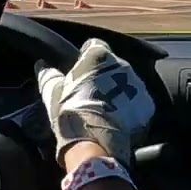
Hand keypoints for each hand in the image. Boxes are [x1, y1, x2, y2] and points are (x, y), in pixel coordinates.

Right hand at [34, 38, 153, 167]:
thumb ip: (49, 75)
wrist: (96, 143)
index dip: (86, 58)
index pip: (93, 46)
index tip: (79, 72)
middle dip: (103, 76)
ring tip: (103, 110)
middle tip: (90, 94)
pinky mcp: (147, 105)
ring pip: (127, 83)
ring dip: (117, 92)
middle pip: (112, 65)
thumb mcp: (53, 92)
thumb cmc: (71, 113)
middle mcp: (123, 65)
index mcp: (99, 55)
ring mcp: (139, 85)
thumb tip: (42, 66)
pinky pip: (136, 103)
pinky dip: (128, 109)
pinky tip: (116, 121)